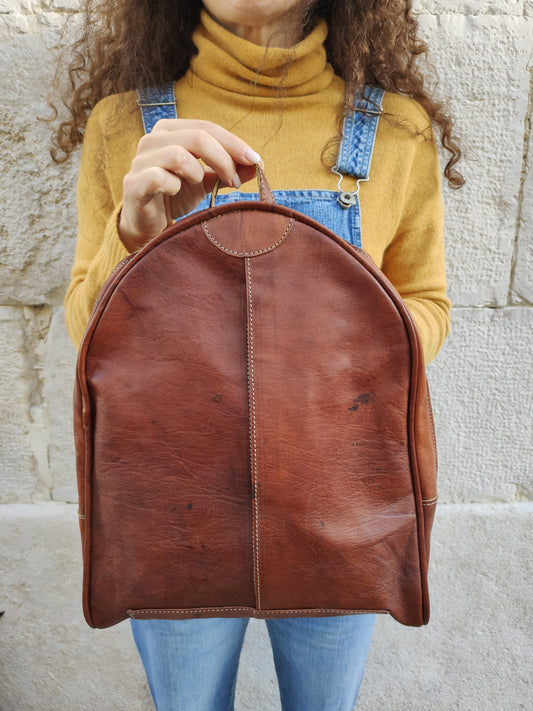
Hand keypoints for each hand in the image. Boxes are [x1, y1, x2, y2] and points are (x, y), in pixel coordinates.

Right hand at [119, 119, 261, 251]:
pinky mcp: (134, 184)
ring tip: (201, 185)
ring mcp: (140, 161)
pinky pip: (159, 177)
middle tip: (235, 181)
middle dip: (224, 159)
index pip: (207, 127)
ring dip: (199, 172)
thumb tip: (257, 165)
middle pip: (197, 137)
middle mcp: (153, 140)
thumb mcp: (206, 182)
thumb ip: (228, 171)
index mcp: (170, 131)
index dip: (234, 143)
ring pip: (178, 154)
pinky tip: (176, 192)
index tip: (256, 161)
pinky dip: (175, 185)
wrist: (147, 225)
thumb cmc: (174, 197)